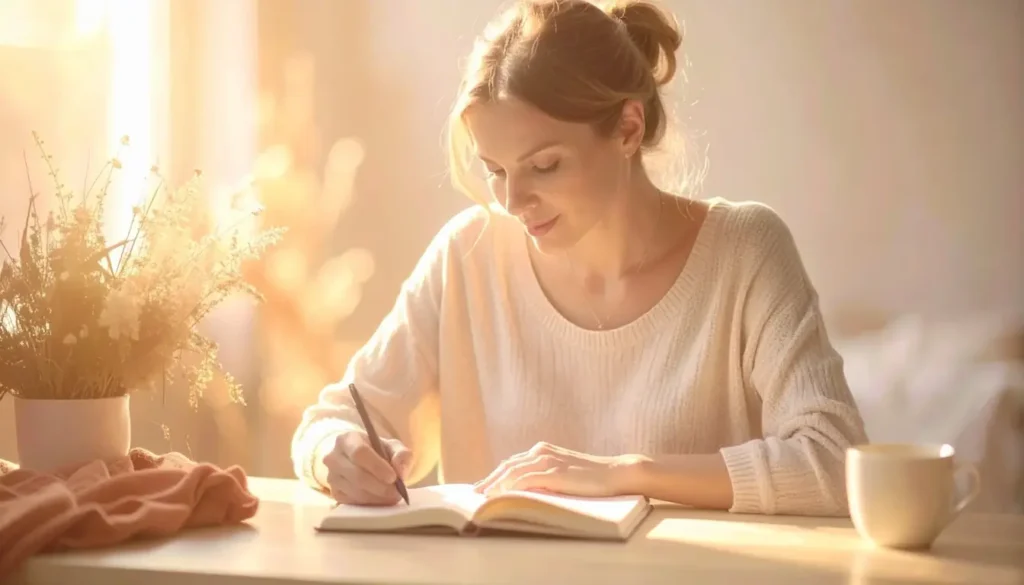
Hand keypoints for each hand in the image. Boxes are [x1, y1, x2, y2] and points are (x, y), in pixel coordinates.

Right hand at [321, 429, 412, 505]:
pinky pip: (353, 501)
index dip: (377, 466)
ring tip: (393, 496)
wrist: (360, 461)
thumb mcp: (393, 447)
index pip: (359, 452)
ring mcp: (331, 477)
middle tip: (397, 493)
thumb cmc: (378, 452)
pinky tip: (381, 499)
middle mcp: (333, 457)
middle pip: (357, 475)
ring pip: (355, 491)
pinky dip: (370, 503)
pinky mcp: (334, 493)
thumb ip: (401, 454)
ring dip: (377, 497)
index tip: (393, 477)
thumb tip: (400, 471)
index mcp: (347, 439)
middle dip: (380, 486)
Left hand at [473, 442, 645, 497]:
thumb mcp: (564, 473)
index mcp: (543, 450)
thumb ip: (545, 476)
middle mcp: (541, 451)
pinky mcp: (554, 472)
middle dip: (489, 479)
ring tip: (482, 496)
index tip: (482, 486)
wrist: (615, 472)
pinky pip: (525, 479)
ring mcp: (547, 460)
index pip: (512, 463)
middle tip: (474, 493)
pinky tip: (500, 496)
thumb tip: (527, 489)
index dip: (495, 475)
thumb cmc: (593, 477)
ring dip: (494, 484)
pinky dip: (509, 487)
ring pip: (512, 471)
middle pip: (507, 465)